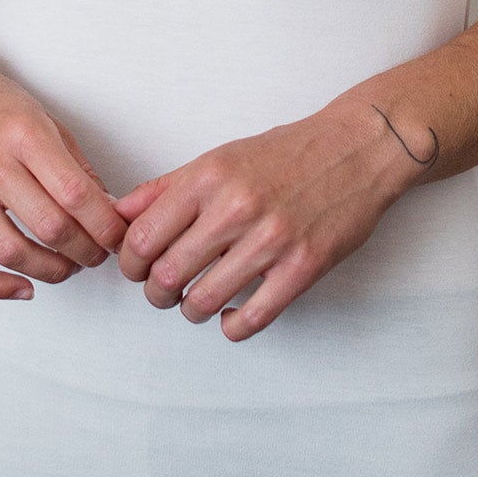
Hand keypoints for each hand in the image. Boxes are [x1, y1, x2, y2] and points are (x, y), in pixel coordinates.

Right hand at [0, 41, 127, 300]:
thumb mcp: (43, 118)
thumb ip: (75, 166)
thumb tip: (106, 211)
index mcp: (24, 134)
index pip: (75, 194)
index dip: (104, 226)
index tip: (117, 238)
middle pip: (49, 227)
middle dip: (84, 252)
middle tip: (96, 255)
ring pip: (11, 252)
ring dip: (49, 271)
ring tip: (66, 268)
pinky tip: (22, 286)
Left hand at [109, 100, 418, 341]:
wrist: (357, 148)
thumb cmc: (287, 153)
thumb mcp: (219, 157)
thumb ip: (167, 187)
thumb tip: (121, 215)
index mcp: (208, 177)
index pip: (140, 237)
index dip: (128, 263)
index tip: (135, 268)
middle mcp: (235, 207)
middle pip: (165, 275)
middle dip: (155, 293)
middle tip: (162, 291)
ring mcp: (271, 239)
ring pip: (202, 302)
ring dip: (191, 311)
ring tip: (196, 302)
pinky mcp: (302, 267)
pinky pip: (252, 318)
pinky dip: (232, 328)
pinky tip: (231, 317)